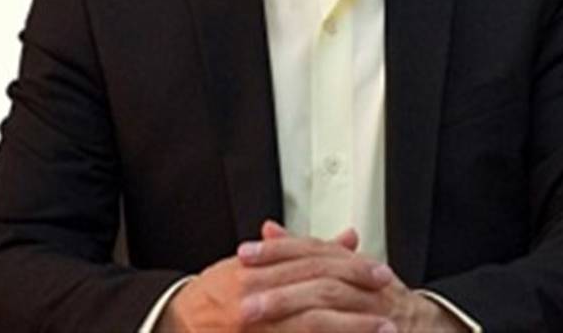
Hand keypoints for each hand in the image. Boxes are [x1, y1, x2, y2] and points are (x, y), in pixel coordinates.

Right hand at [158, 222, 395, 331]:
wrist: (176, 324)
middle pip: (317, 293)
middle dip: (357, 294)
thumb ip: (301, 251)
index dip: (349, 266)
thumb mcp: (252, 264)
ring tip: (384, 327)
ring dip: (353, 328)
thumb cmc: (215, 293)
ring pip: (313, 327)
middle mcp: (254, 300)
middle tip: (387, 294)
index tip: (378, 271)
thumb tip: (348, 238)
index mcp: (253, 272)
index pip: (311, 264)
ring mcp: (256, 329)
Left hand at [245, 222, 468, 332]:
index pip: (313, 250)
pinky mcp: (382, 329)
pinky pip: (350, 327)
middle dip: (279, 286)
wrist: (433, 330)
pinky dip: (325, 329)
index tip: (243, 254)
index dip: (278, 250)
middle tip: (242, 297)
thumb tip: (268, 229)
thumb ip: (305, 252)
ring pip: (332, 303)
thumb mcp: (341, 271)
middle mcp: (369, 283)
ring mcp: (379, 311)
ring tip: (256, 317)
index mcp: (354, 265)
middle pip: (321, 277)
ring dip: (292, 310)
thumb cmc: (382, 304)